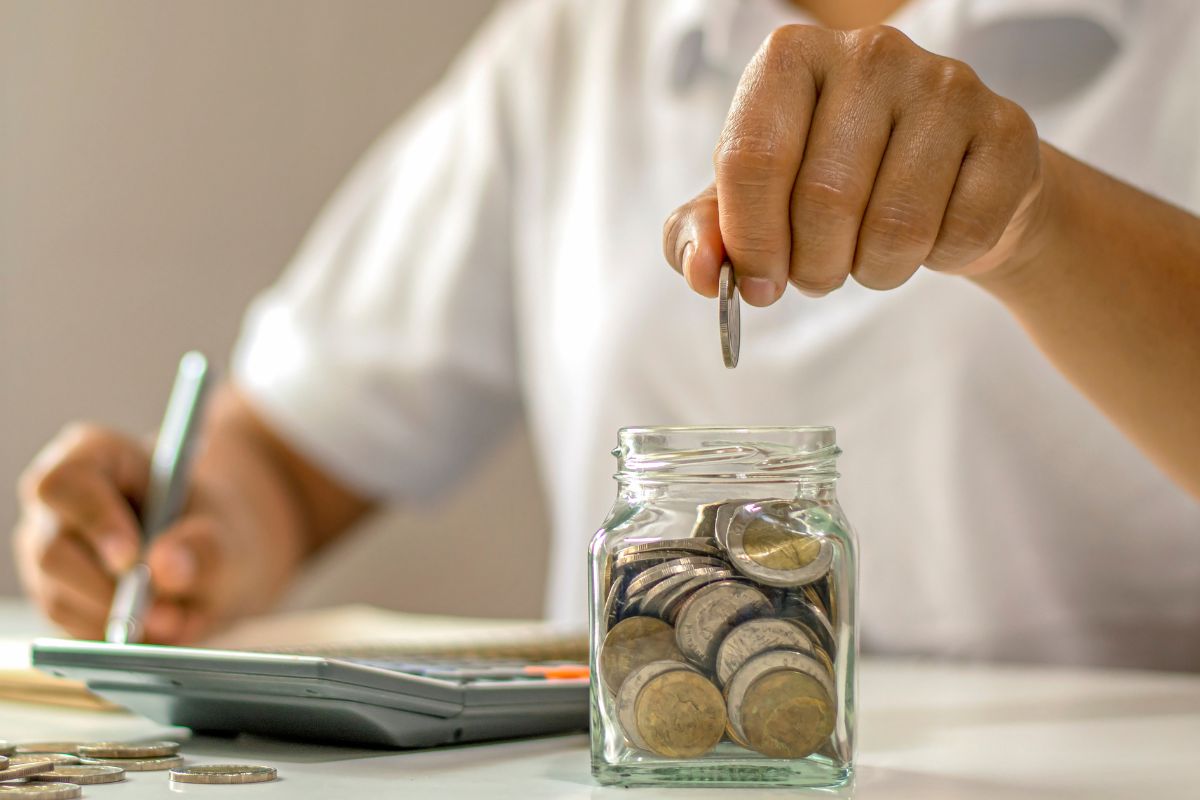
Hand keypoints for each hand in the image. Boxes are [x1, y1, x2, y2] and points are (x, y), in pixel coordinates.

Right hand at [13, 423, 277, 642]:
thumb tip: (165, 568)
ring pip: (60, 598)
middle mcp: (58, 506)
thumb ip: (204, 547)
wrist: (216, 559)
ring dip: (118, 620)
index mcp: (93, 456)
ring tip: (177, 620)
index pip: (67, 483)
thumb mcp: (227, 531)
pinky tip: (158, 629)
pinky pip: (72, 630)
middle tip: (167, 614)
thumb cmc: (214, 527)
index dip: (94, 521)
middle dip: (110, 590)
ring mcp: (49, 553)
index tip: (131, 558)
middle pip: (52, 551)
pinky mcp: (57, 598)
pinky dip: (117, 638)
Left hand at [663, 24, 1045, 304]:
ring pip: (896, 225)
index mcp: (790, 58)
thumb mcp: (750, 207)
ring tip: (870, 255)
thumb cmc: (830, 188)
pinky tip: (932, 234)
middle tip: (818, 275)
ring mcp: (947, 84)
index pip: (751, 159)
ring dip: (874, 270)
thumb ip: (703, 235)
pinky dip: (937, 261)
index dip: (750, 241)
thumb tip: (700, 272)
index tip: (757, 284)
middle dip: (814, 266)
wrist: (945, 185)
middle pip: (824, 199)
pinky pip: (960, 234)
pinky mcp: (1007, 129)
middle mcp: (871, 53)